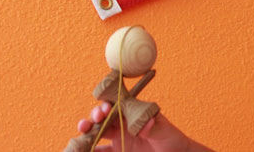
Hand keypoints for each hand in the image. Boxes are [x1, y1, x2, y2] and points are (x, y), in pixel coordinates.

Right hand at [78, 102, 212, 151]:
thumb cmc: (172, 139)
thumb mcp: (165, 131)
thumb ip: (155, 127)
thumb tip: (146, 123)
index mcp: (131, 114)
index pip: (115, 106)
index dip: (106, 106)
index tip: (104, 109)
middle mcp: (122, 125)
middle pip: (101, 120)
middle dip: (92, 119)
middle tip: (88, 124)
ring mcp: (118, 141)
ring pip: (96, 136)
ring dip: (86, 135)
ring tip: (81, 136)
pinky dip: (91, 151)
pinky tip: (84, 151)